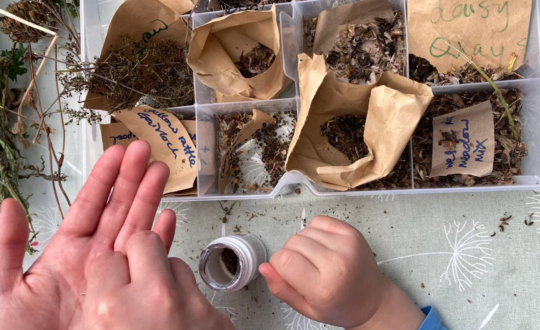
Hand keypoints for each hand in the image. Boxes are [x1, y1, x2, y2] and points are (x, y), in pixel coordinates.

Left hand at [0, 141, 176, 329]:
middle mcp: (93, 259)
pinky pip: (150, 260)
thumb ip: (6, 247)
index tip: (117, 154)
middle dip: (133, 179)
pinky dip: (162, 239)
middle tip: (145, 152)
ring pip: (137, 227)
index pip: (89, 205)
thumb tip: (8, 206)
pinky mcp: (129, 294)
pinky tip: (168, 219)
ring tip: (161, 172)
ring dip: (150, 199)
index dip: (104, 178)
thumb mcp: (1, 289)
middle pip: (118, 209)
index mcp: (64, 252)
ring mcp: (114, 275)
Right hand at [83, 230, 233, 329]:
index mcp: (111, 308)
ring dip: (165, 276)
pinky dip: (186, 299)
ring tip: (156, 306)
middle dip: (138, 254)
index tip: (111, 283)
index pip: (105, 260)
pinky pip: (196, 289)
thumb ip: (97, 305)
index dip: (108, 272)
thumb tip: (103, 281)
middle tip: (136, 278)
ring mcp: (190, 304)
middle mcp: (153, 298)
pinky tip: (177, 319)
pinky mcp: (216, 314)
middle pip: (143, 241)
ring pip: (174, 262)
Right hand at [259, 216, 424, 329]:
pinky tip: (323, 247)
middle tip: (305, 269)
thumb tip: (264, 267)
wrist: (371, 300)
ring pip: (304, 232)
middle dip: (291, 254)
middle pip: (292, 243)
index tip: (288, 272)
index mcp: (323, 287)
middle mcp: (336, 263)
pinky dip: (314, 232)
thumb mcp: (306, 308)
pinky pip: (318, 221)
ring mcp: (346, 245)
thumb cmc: (338, 305)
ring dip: (303, 243)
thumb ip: (282, 288)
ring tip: (316, 259)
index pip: (283, 259)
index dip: (279, 264)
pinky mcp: (351, 232)